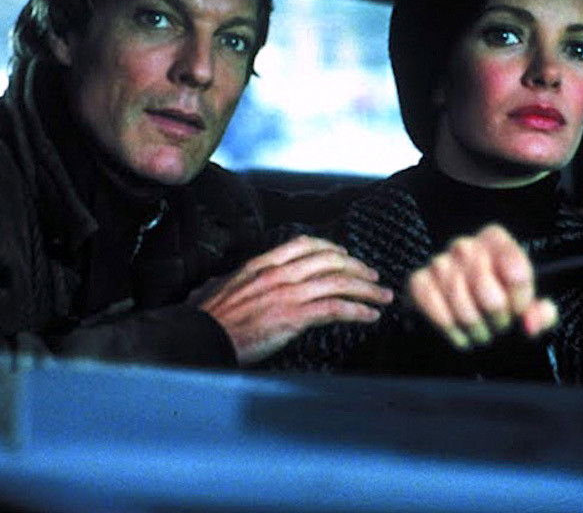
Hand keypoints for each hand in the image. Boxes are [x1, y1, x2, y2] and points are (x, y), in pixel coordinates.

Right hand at [195, 235, 393, 364]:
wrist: (200, 338)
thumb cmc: (207, 320)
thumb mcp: (220, 288)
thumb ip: (236, 282)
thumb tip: (232, 283)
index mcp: (261, 265)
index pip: (303, 244)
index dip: (330, 247)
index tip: (344, 254)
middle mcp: (278, 274)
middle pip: (329, 260)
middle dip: (357, 267)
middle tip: (373, 276)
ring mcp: (288, 294)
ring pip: (339, 282)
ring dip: (367, 289)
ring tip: (382, 296)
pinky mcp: (294, 317)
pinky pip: (335, 309)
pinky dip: (358, 310)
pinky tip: (370, 315)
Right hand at [407, 223, 557, 350]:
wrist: (461, 301)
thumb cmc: (498, 298)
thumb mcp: (526, 304)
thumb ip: (541, 313)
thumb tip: (529, 325)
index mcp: (495, 240)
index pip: (516, 273)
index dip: (519, 301)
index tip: (517, 310)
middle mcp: (465, 246)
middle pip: (490, 297)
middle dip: (498, 321)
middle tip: (498, 326)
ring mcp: (439, 263)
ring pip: (464, 310)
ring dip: (476, 330)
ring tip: (480, 331)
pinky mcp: (419, 283)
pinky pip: (440, 315)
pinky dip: (454, 332)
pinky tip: (460, 332)